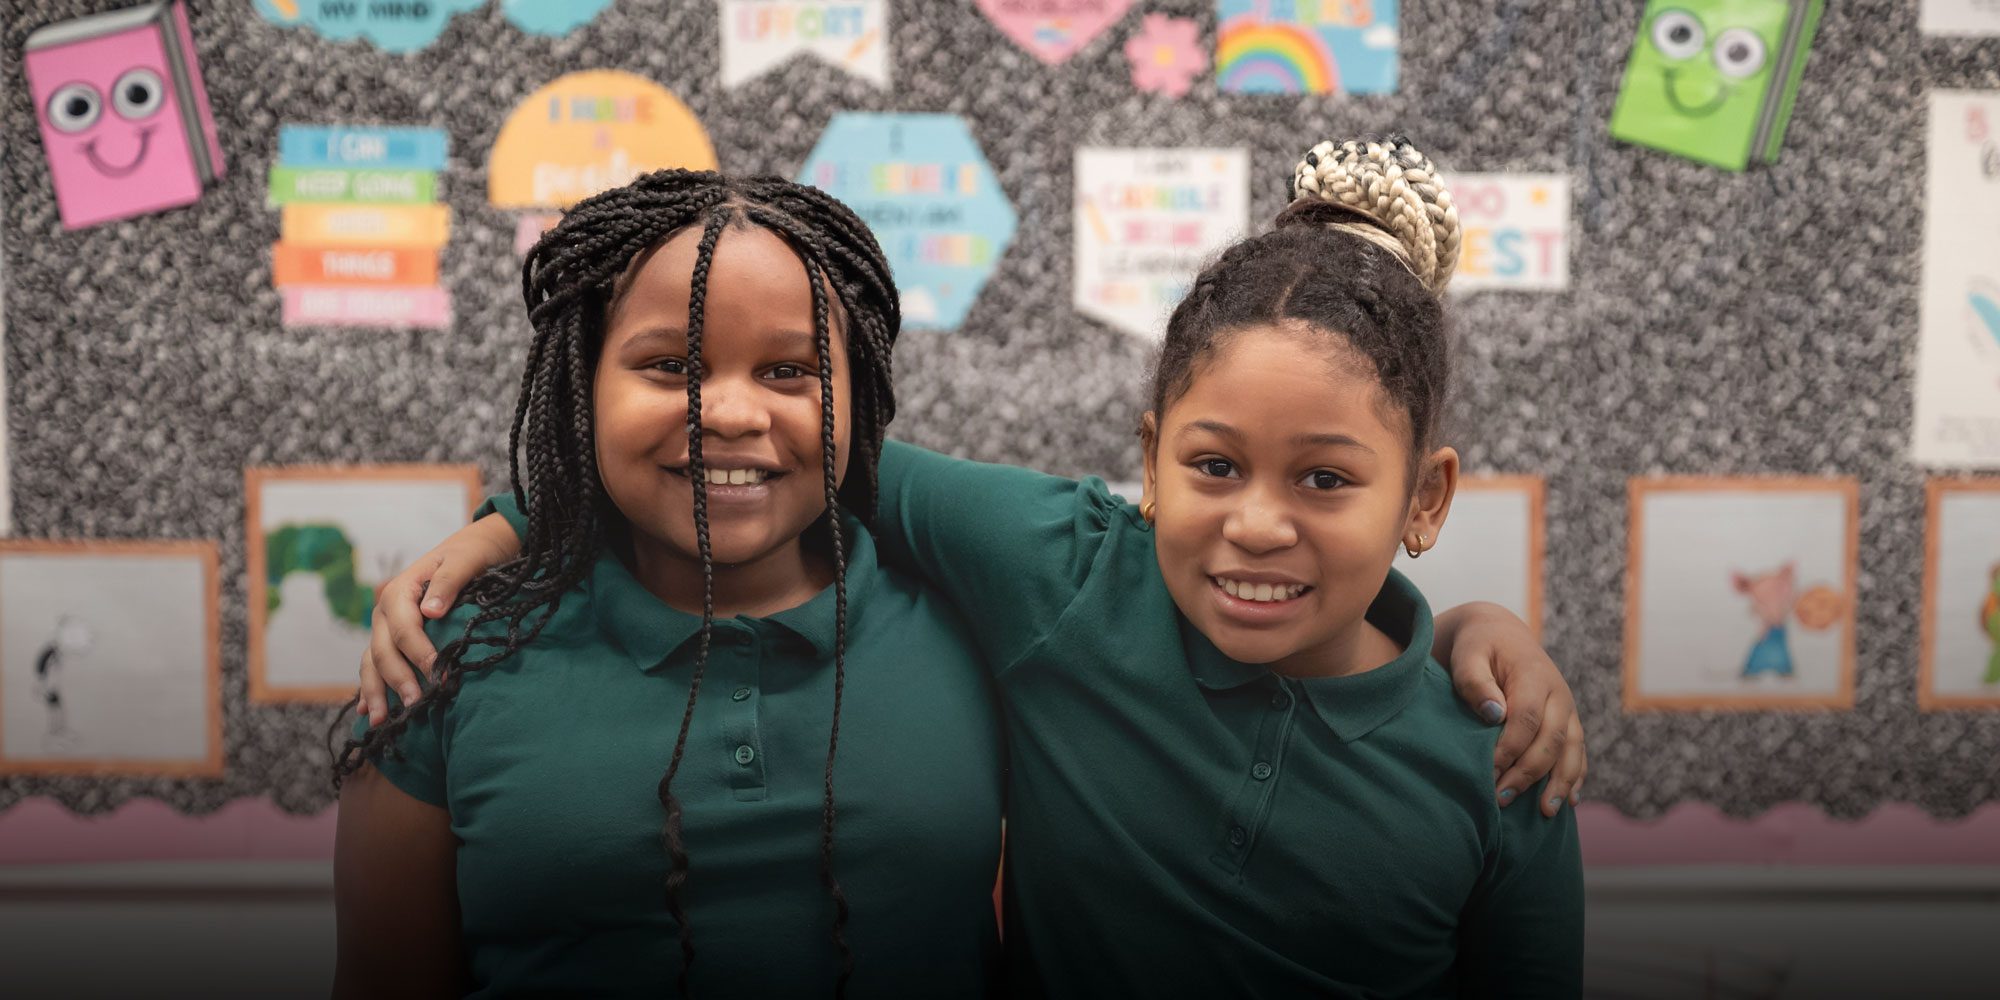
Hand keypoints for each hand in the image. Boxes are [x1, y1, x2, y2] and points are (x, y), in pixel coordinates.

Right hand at [356, 514, 520, 725]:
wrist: (474, 547)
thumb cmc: (472, 553)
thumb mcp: (465, 559)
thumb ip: (448, 582)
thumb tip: (431, 611)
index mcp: (401, 590)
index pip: (404, 628)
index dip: (420, 653)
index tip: (439, 673)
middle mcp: (386, 610)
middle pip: (384, 650)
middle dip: (397, 679)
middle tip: (416, 704)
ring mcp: (386, 626)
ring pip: (373, 662)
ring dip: (375, 692)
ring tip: (381, 721)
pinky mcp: (392, 638)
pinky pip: (375, 664)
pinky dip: (370, 687)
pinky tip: (367, 711)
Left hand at [1433, 602, 1587, 817]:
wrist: (1501, 636)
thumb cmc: (1478, 649)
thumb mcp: (1468, 656)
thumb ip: (1475, 681)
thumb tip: (1494, 714)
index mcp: (1534, 675)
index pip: (1526, 718)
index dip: (1509, 748)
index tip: (1488, 772)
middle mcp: (1558, 694)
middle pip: (1552, 739)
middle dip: (1529, 773)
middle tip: (1501, 799)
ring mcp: (1568, 710)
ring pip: (1572, 751)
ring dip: (1560, 783)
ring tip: (1545, 813)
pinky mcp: (1569, 723)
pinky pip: (1579, 754)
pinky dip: (1576, 778)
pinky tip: (1569, 803)